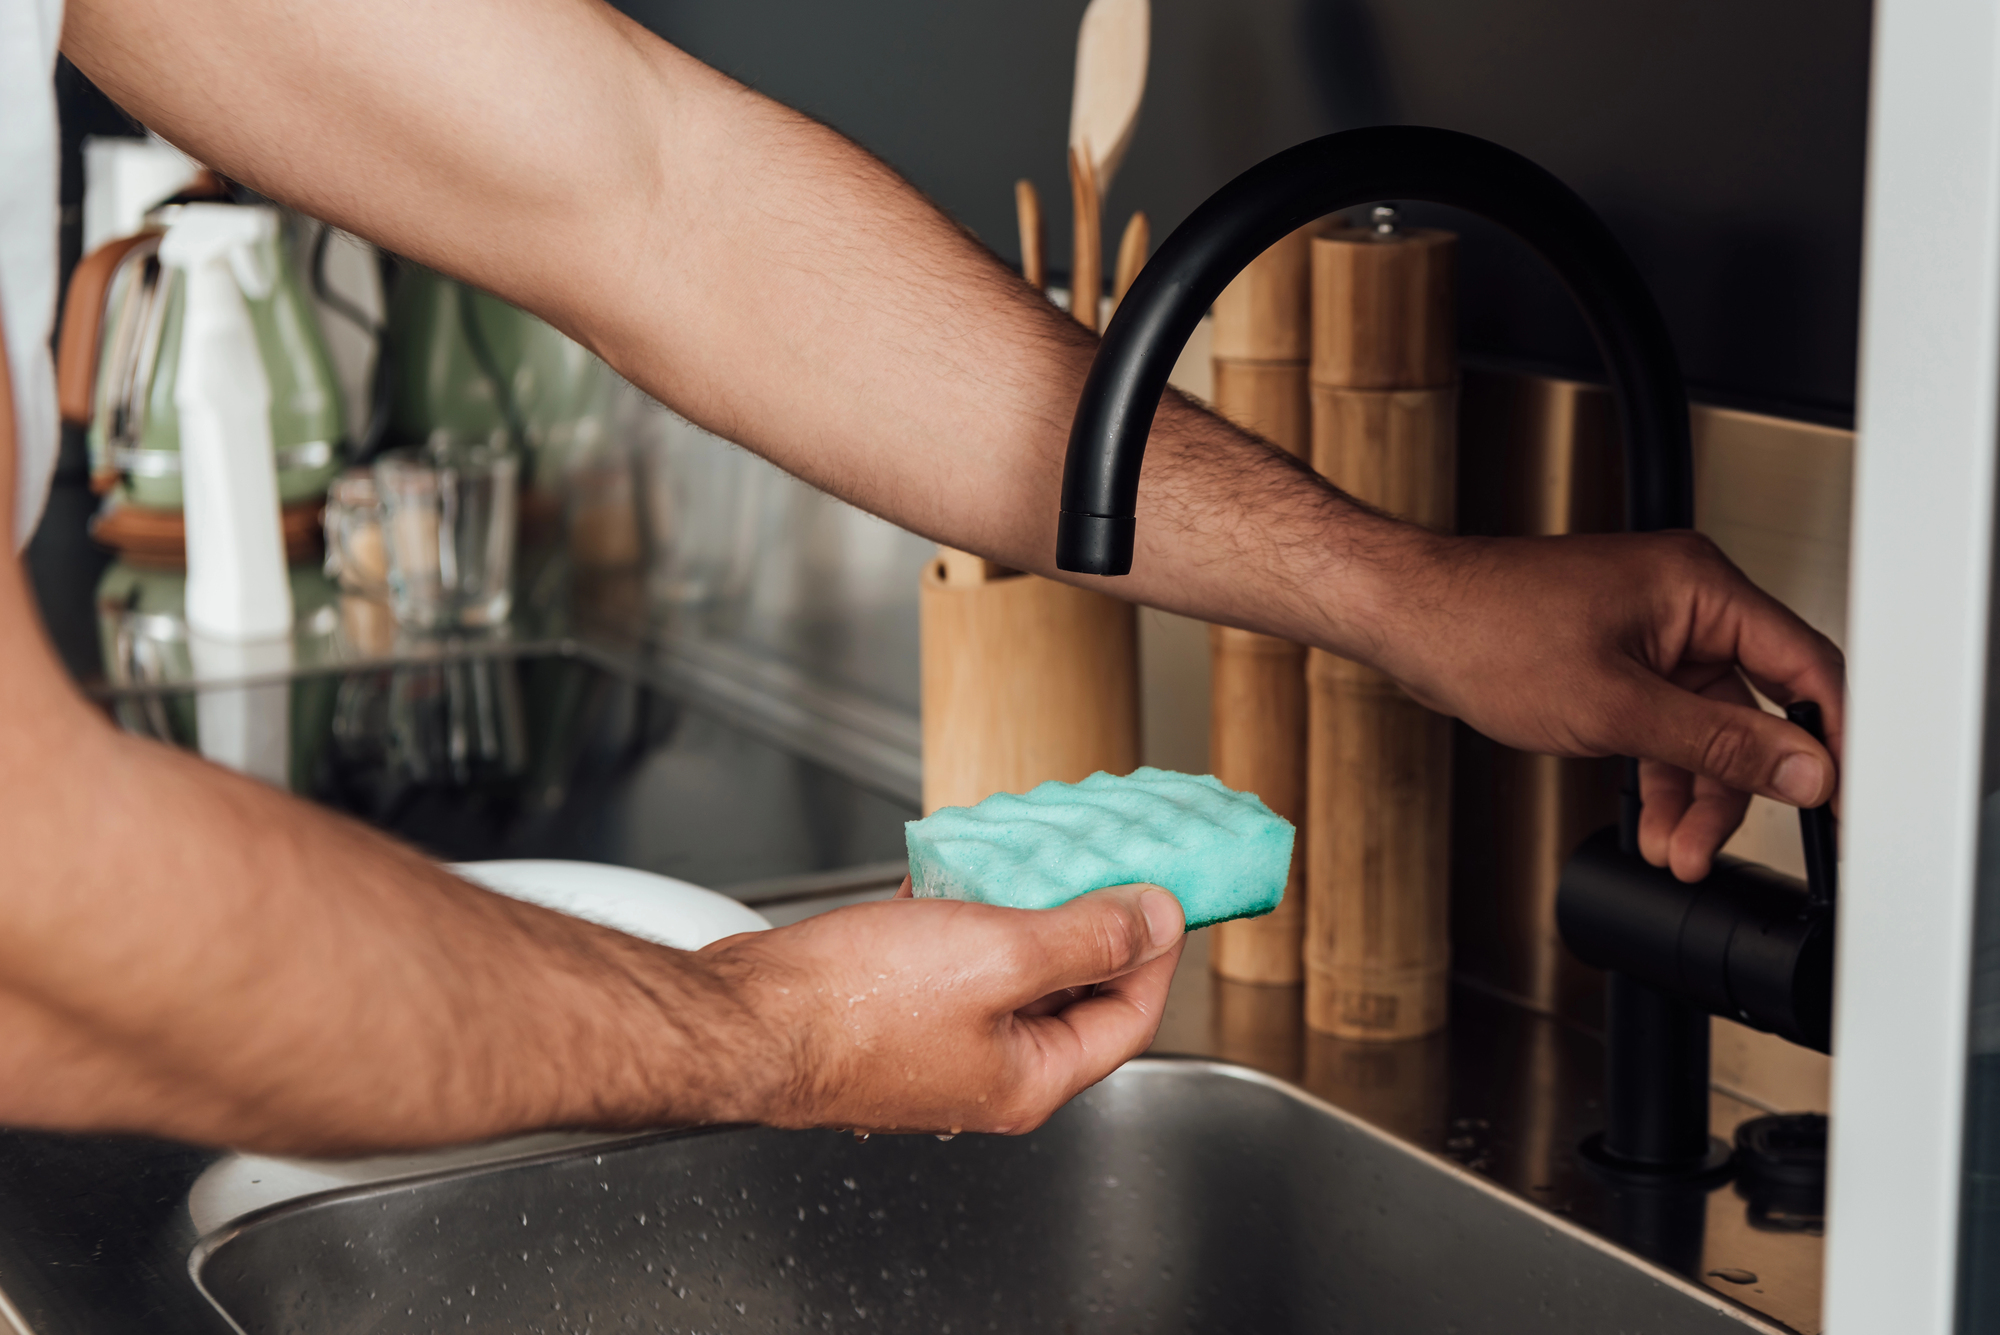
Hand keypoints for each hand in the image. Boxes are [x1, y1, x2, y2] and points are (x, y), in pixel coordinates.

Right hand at [701, 881, 1184, 1134]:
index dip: (1156, 953)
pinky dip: (964, 913)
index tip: (1167, 897)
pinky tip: (952, 873)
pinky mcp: (896, 1012)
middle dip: (1089, 924)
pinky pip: (955, 959)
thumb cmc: (853, 1009)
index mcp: (1030, 1077)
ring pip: (1010, 970)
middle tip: (1103, 866)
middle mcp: (990, 1069)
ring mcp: (941, 1042)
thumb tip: (1156, 920)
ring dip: (1023, 910)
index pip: (1129, 1018)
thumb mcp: (998, 957)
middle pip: (1072, 993)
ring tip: (1032, 858)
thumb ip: (1086, 939)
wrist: (746, 1017)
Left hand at [1373, 530, 1843, 881]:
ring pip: (1707, 728)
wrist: (1406, 621)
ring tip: (1673, 849)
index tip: (1841, 802)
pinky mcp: (1619, 660)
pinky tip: (1654, 823)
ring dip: (1695, 793)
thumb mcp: (1613, 707)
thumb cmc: (1483, 631)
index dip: (1834, 740)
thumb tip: (1803, 767)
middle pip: (1755, 708)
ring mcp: (1651, 632)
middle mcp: (1685, 602)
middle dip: (1738, 786)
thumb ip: (1717, 744)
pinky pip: (1665, 725)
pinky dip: (1661, 773)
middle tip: (1719, 846)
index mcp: (1700, 587)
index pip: (1806, 666)